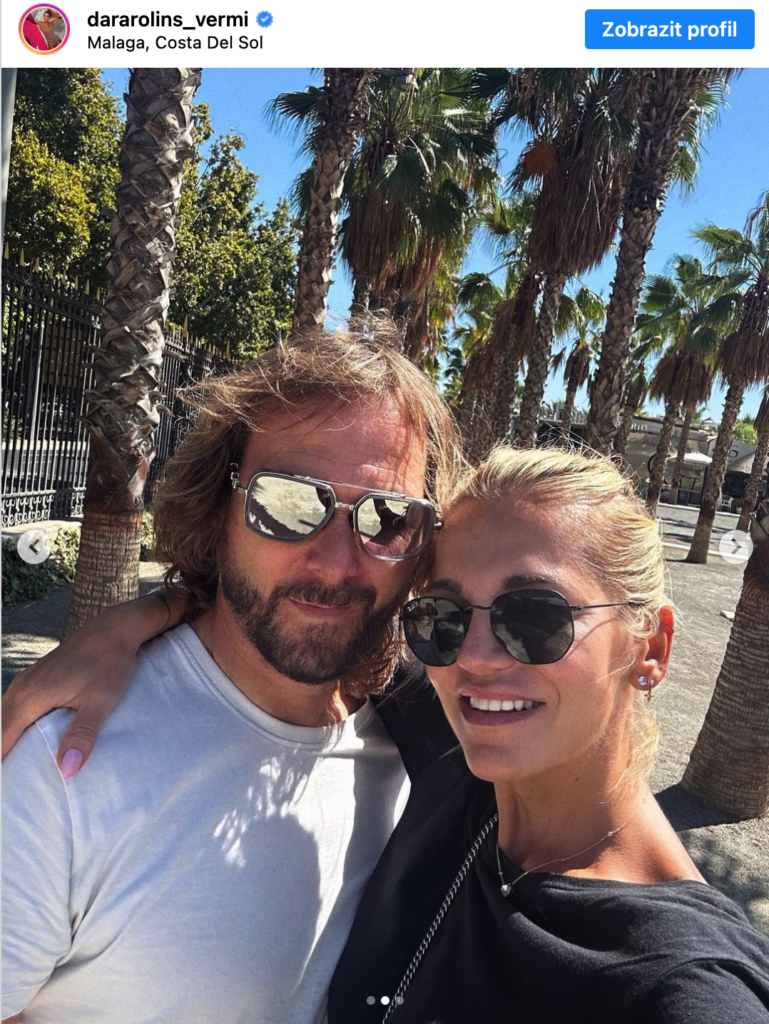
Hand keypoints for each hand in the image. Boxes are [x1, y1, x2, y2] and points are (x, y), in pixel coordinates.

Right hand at [2, 607, 136, 775]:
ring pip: (3, 720)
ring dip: (5, 743)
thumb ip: (81, 735)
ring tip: (14, 770)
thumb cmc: (109, 663)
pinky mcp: (34, 679)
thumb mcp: (100, 703)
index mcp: (29, 698)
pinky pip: (12, 709)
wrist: (115, 628)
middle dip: (1, 758)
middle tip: (12, 790)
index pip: (1, 742)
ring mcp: (25, 682)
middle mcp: (20, 689)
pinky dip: (12, 728)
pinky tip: (22, 742)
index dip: (1, 765)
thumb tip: (65, 771)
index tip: (7, 794)